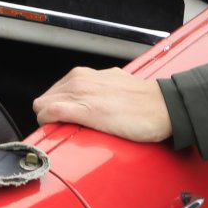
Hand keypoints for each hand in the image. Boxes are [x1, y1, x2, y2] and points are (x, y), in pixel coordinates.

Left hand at [32, 66, 172, 142]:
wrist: (163, 106)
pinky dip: (47, 123)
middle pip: (45, 99)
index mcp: (84, 75)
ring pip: (44, 105)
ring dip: (48, 120)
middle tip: (59, 129)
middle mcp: (79, 79)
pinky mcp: (85, 109)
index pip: (53, 92)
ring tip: (61, 132)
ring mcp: (80, 93)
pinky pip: (51, 112)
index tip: (58, 120)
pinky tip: (55, 130)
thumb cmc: (144, 100)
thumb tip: (90, 101)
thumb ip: (97, 90)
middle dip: (48, 114)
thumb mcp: (113, 85)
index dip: (52, 108)